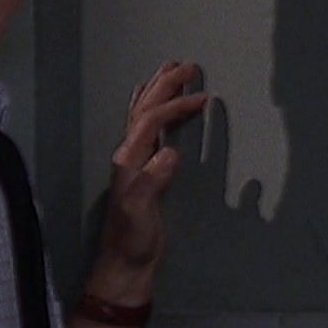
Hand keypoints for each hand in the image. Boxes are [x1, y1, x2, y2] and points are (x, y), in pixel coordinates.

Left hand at [91, 60, 207, 299]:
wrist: (125, 262)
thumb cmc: (133, 238)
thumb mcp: (141, 211)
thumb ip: (153, 181)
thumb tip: (170, 152)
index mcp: (128, 159)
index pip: (151, 121)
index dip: (175, 105)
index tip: (202, 96)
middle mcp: (128, 155)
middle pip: (144, 110)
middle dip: (165, 86)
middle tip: (188, 65)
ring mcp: (134, 161)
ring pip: (143, 115)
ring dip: (157, 91)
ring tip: (171, 70)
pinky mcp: (142, 171)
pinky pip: (145, 130)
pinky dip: (150, 110)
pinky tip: (152, 105)